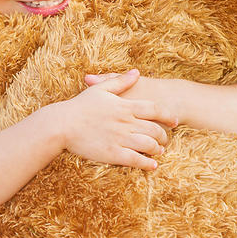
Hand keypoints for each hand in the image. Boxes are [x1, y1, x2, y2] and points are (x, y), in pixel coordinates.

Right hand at [57, 69, 175, 169]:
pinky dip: (148, 163)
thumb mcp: (101, 89)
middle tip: (165, 140)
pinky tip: (151, 165)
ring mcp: (120, 139)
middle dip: (164, 136)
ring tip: (159, 151)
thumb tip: (136, 72)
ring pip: (149, 146)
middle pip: (156, 129)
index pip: (155, 109)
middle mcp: (126, 122)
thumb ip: (120, 80)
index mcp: (125, 106)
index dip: (168, 115)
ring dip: (158, 150)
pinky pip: (137, 160)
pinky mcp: (113, 154)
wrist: (61, 124)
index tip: (175, 121)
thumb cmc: (80, 106)